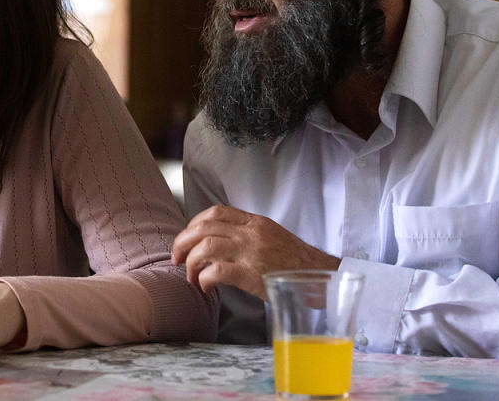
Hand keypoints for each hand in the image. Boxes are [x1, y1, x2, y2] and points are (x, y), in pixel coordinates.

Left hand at [172, 205, 340, 299]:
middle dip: (183, 242)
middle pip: (204, 227)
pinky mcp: (252, 275)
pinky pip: (217, 272)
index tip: (187, 238)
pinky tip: (206, 287)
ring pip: (206, 247)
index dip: (194, 223)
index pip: (216, 211)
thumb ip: (248, 233)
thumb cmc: (296, 262)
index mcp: (255, 221)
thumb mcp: (272, 236)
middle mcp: (251, 233)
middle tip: (177, 258)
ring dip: (191, 263)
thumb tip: (218, 240)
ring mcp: (251, 252)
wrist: (321, 277)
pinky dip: (204, 279)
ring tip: (191, 277)